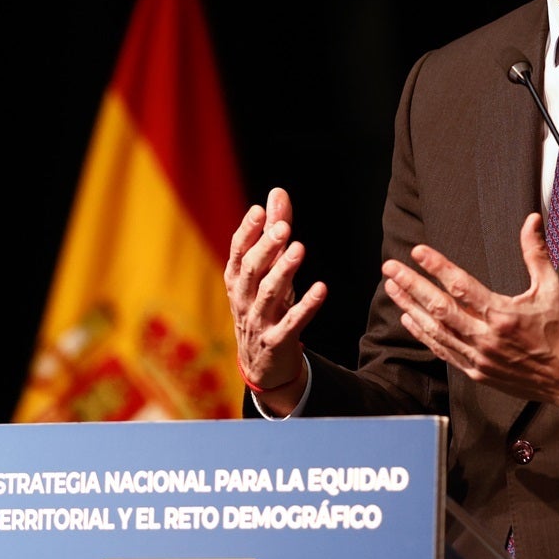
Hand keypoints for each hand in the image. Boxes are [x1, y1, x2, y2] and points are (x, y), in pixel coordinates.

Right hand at [224, 186, 327, 402]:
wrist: (262, 365)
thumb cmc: (265, 308)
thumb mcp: (266, 272)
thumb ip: (272, 232)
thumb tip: (277, 193)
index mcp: (237, 281)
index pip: (238, 252)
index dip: (247, 232)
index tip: (260, 210)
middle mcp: (243, 299)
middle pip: (251, 270)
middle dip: (265, 248)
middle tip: (283, 227)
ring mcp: (258, 322)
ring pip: (268, 294)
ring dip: (284, 271)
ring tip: (299, 250)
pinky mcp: (277, 341)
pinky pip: (292, 322)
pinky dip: (307, 306)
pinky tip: (321, 289)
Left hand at [381, 211, 558, 406]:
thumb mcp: (552, 288)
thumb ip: (536, 253)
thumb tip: (531, 221)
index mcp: (504, 315)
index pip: (462, 286)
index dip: (437, 266)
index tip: (418, 252)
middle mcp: (487, 337)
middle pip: (440, 307)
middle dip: (411, 285)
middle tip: (390, 267)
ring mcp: (479, 357)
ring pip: (436, 330)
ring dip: (411, 307)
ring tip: (392, 288)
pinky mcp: (477, 372)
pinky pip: (443, 351)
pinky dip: (424, 335)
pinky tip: (410, 319)